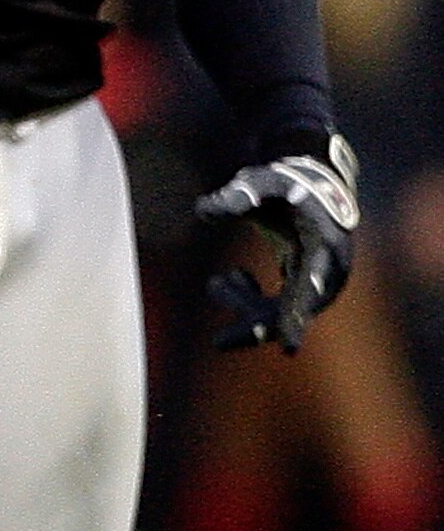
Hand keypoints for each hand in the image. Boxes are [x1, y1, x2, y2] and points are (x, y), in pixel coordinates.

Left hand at [195, 134, 358, 353]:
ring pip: (279, 312)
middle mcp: (328, 273)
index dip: (297, 318)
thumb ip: (238, 194)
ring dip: (244, 304)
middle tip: (219, 342)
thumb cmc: (286, 182)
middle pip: (293, 312)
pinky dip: (247, 298)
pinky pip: (274, 308)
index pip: (309, 289)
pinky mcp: (302, 286)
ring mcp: (317, 283)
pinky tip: (226, 280)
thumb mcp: (262, 183)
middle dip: (255, 322)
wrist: (310, 184)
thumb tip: (203, 210)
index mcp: (323, 247)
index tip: (289, 348)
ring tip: (215, 284)